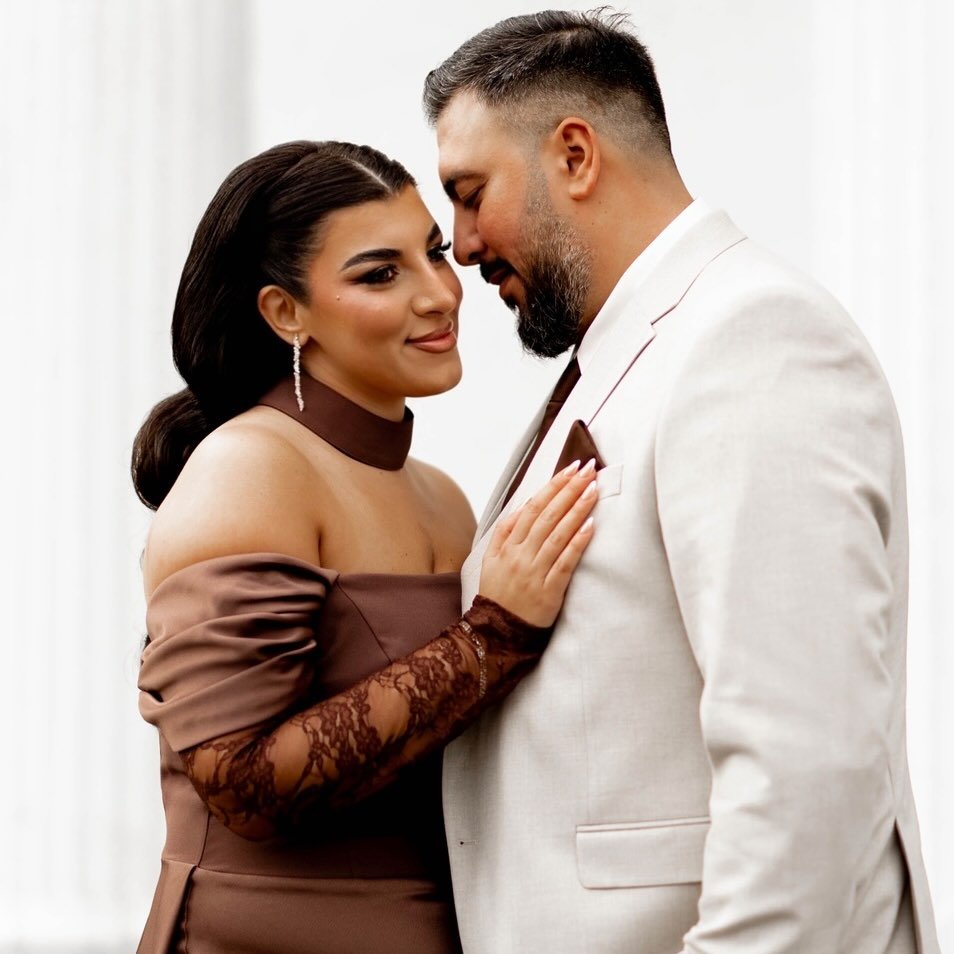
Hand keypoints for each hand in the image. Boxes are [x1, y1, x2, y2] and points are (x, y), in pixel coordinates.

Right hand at [477, 459, 597, 626]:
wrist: (496, 632)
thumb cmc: (498, 593)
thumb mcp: (490, 559)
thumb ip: (505, 530)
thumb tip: (525, 504)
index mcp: (507, 545)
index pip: (533, 507)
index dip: (553, 486)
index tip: (571, 469)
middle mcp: (520, 555)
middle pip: (548, 516)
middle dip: (570, 490)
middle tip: (588, 470)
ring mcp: (535, 572)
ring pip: (558, 534)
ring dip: (577, 509)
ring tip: (593, 489)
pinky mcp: (550, 591)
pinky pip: (565, 562)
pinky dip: (577, 543)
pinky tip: (590, 526)